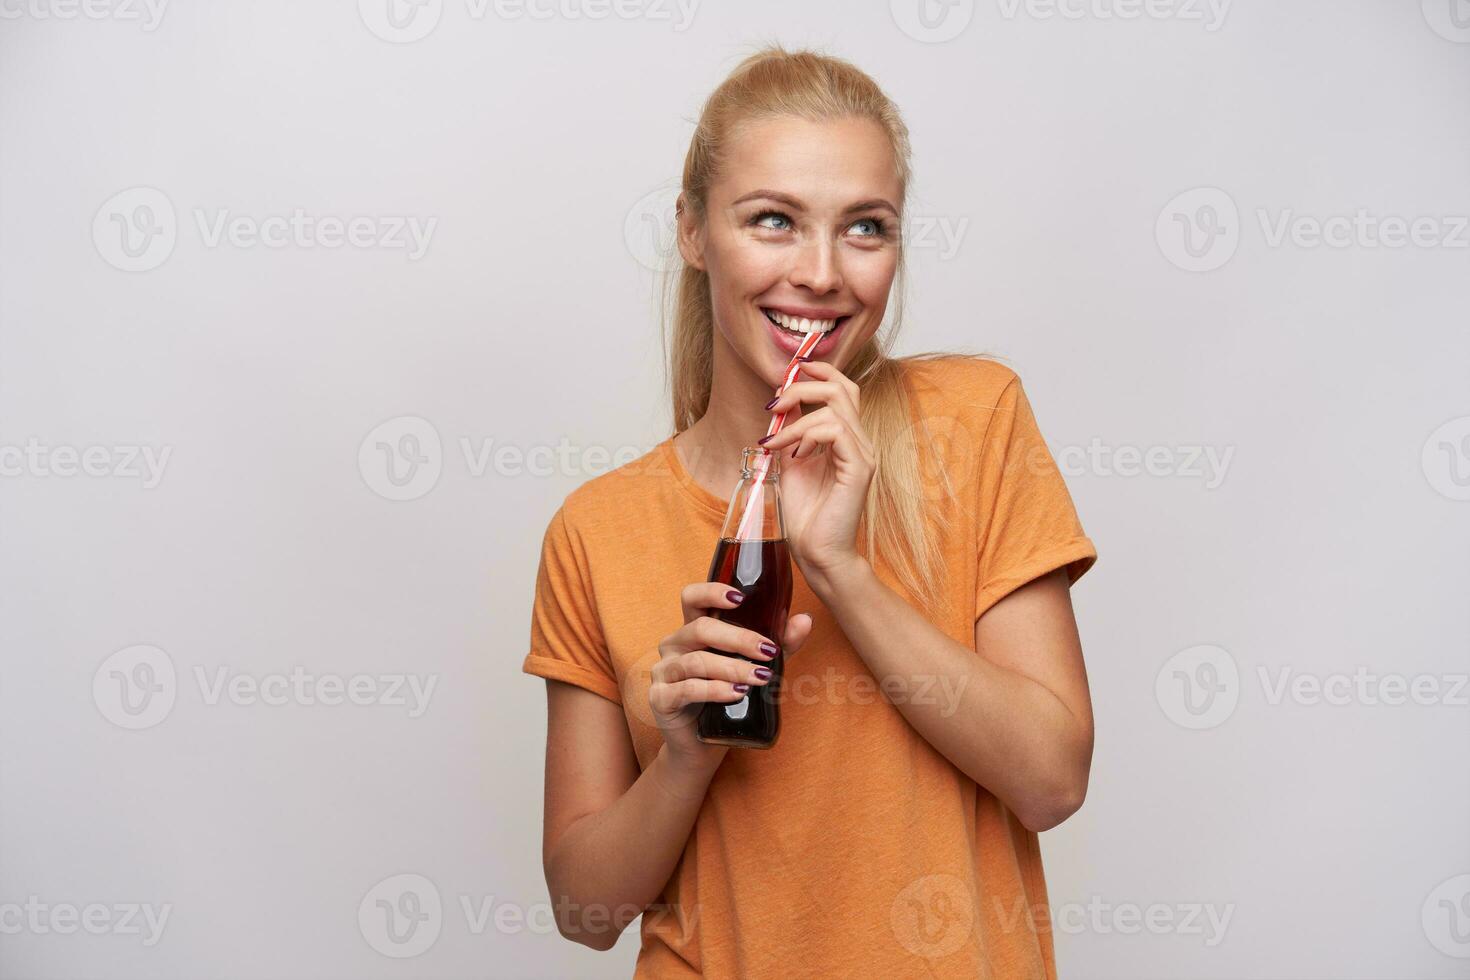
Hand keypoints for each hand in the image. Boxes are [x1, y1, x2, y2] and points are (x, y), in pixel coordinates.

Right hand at [651, 582, 813, 770]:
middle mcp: (674, 645)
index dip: (711, 592)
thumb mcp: (755, 666)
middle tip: (768, 651)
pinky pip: (687, 689)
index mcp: (693, 630)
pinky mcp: (660, 698)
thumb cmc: (726, 698)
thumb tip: (805, 620)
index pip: (692, 598)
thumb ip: (778, 644)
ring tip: (760, 677)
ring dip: (732, 668)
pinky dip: (715, 690)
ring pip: (696, 661)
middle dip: (738, 638)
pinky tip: (737, 694)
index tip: (740, 598)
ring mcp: (664, 671)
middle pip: (700, 628)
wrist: (701, 745)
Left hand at [758, 358, 876, 582]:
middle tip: (775, 402)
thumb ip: (790, 433)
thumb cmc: (806, 514)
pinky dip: (805, 434)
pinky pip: (835, 431)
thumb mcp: (790, 462)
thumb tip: (780, 404)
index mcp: (846, 439)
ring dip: (797, 418)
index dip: (820, 371)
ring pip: (835, 408)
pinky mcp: (859, 470)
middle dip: (804, 386)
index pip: (843, 389)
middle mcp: (859, 443)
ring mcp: (862, 455)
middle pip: (842, 388)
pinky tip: (790, 452)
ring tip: (776, 441)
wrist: (817, 552)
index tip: (791, 369)